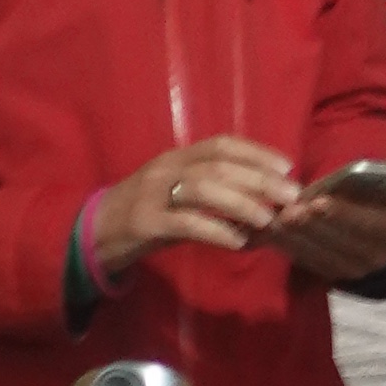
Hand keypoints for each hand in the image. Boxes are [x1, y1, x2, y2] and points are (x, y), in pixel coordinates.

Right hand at [90, 135, 299, 275]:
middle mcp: (166, 168)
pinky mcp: (145, 222)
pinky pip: (185, 223)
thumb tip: (262, 204)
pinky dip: (215, 230)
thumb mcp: (178, 195)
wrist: (95, 232)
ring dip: (240, 203)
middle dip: (258, 179)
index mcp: (177, 156)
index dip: (256, 153)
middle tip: (290, 196)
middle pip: (218, 166)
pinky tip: (237, 241)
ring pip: (202, 190)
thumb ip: (213, 196)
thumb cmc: (146, 213)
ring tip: (268, 218)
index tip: (287, 167)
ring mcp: (153, 194)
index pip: (221, 144)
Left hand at [271, 183, 385, 291]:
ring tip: (274, 219)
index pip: (366, 225)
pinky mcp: (334, 276)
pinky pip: (309, 263)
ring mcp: (355, 270)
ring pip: (320, 254)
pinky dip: (289, 249)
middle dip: (310, 225)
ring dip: (294, 238)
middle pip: (338, 241)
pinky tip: (271, 234)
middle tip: (286, 209)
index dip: (342, 214)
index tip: (317, 202)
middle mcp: (377, 257)